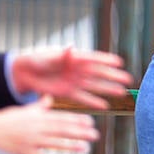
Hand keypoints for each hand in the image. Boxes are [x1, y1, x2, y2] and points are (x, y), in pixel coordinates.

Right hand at [0, 98, 99, 153]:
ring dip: (71, 146)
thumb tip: (49, 98)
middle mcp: (37, 128)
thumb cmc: (5, 121)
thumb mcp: (23, 110)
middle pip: (62, 130)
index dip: (77, 120)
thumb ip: (39, 106)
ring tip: (86, 148)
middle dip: (80, 133)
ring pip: (55, 143)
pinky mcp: (24, 153)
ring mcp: (31, 141)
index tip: (90, 122)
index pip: (62, 118)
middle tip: (96, 135)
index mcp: (38, 117)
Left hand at [11, 47, 132, 108]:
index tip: (120, 63)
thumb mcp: (50, 56)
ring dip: (108, 90)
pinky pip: (83, 98)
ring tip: (122, 93)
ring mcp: (75, 82)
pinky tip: (105, 105)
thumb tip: (71, 47)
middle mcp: (79, 70)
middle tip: (128, 80)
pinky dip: (93, 102)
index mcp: (77, 58)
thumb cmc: (39, 59)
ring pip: (95, 86)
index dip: (107, 60)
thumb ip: (62, 54)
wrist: (26, 73)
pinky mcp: (67, 93)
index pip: (95, 59)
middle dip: (114, 77)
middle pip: (100, 74)